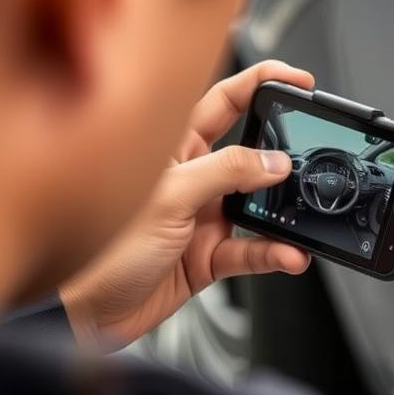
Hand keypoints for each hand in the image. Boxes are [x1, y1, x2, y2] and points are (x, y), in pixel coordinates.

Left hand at [61, 61, 313, 349]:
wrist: (84, 314)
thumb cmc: (100, 250)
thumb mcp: (169, 196)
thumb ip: (226, 172)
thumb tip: (273, 161)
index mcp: (171, 146)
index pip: (224, 100)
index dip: (261, 84)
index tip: (298, 80)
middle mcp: (190, 177)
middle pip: (249, 152)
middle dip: (283, 153)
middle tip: (310, 154)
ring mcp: (200, 217)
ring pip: (256, 206)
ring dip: (282, 214)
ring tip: (299, 218)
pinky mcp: (207, 256)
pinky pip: (251, 249)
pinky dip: (273, 253)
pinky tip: (288, 254)